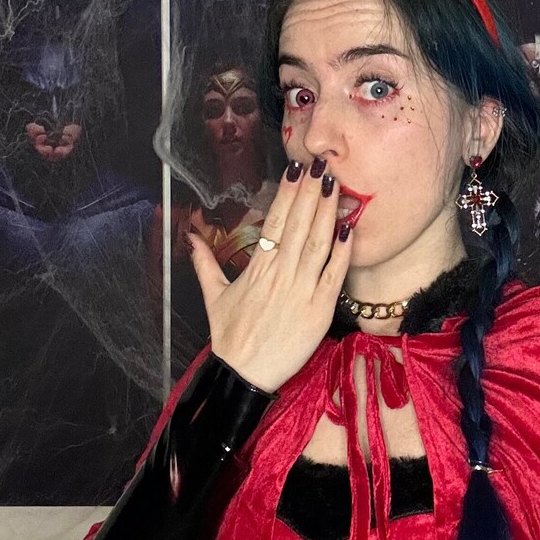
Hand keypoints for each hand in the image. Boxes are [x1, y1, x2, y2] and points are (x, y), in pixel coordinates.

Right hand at [185, 159, 353, 392]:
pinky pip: (334, 274)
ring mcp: (302, 290)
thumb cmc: (231, 337)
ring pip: (318, 243)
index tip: (297, 169)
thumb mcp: (213, 298)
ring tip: (336, 185)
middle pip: (300, 224)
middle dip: (312, 192)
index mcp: (258, 268)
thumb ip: (205, 264)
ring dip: (328, 212)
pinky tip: (348, 229)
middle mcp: (281, 274)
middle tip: (323, 164)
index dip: (288, 193)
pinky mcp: (319, 310)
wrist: (245, 374)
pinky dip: (342, 252)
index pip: (276, 221)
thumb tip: (190, 236)